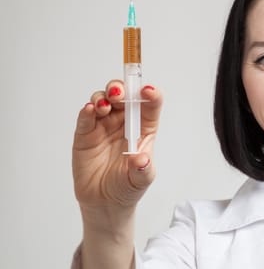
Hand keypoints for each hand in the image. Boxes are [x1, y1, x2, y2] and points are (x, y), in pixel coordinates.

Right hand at [72, 80, 161, 212]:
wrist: (104, 201)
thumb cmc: (127, 186)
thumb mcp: (141, 179)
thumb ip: (143, 169)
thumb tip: (141, 159)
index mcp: (144, 128)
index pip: (150, 105)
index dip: (151, 94)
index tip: (147, 91)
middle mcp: (125, 122)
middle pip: (125, 95)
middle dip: (122, 88)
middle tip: (118, 94)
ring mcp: (105, 125)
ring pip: (104, 99)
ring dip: (103, 96)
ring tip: (103, 105)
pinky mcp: (86, 132)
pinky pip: (86, 116)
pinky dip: (86, 110)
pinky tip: (89, 110)